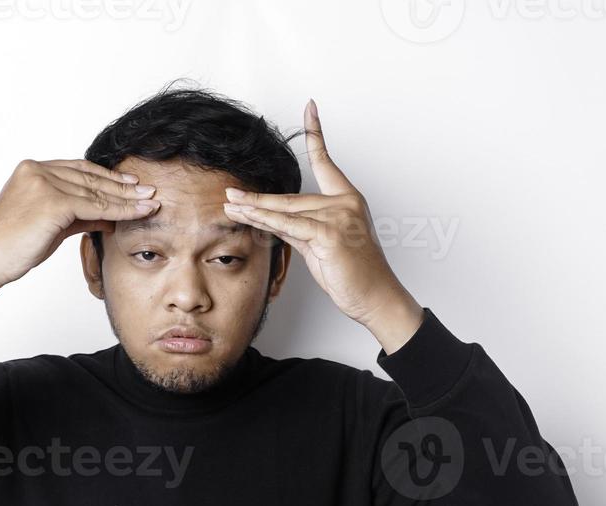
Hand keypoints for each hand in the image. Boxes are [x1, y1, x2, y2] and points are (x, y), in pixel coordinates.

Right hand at [0, 159, 159, 315]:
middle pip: (90, 178)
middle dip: (123, 187)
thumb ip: (78, 216)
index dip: (107, 177)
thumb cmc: (13, 247)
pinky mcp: (51, 201)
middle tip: (150, 192)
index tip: (131, 184)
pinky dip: (119, 211)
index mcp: (32, 170)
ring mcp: (42, 183)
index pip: (79, 170)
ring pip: (95, 192)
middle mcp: (36, 170)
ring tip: (151, 203)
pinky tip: (138, 213)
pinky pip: (95, 206)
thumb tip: (109, 217)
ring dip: (127, 199)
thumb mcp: (51, 226)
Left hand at [222, 99, 422, 345]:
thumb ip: (299, 229)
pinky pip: (289, 226)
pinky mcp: (330, 234)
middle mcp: (345, 203)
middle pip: (292, 198)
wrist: (374, 297)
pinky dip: (265, 221)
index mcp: (347, 200)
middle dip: (258, 199)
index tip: (309, 107)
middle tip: (231, 194)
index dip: (316, 134)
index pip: (326, 162)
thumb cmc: (352, 275)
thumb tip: (272, 221)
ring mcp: (339, 216)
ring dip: (254, 209)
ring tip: (230, 205)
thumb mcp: (320, 246)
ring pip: (286, 210)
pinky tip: (247, 216)